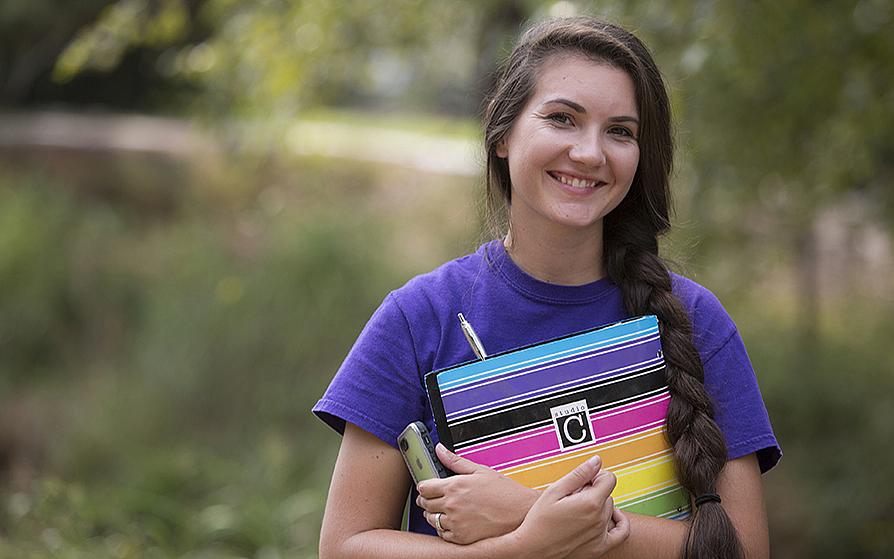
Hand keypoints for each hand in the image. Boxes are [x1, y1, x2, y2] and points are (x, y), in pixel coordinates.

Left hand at [417, 443, 538, 543]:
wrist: (521, 513)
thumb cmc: (504, 492)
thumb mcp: (480, 470)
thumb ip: (455, 461)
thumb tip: (440, 450)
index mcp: (454, 486)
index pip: (424, 488)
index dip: (424, 487)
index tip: (427, 487)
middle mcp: (452, 505)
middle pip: (424, 504)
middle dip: (426, 500)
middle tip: (434, 498)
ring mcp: (456, 523)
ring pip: (431, 520)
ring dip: (433, 515)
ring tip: (444, 510)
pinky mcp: (461, 537)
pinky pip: (442, 534)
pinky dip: (444, 529)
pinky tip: (453, 522)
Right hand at [514, 456, 628, 558]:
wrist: (532, 549)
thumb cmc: (539, 520)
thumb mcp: (555, 490)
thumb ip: (580, 474)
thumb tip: (597, 461)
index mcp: (591, 503)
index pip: (609, 478)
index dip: (596, 475)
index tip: (583, 480)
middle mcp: (599, 520)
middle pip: (607, 494)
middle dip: (594, 490)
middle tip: (573, 495)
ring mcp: (600, 535)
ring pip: (610, 509)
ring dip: (599, 505)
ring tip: (578, 508)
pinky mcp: (599, 548)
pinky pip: (622, 532)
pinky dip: (620, 521)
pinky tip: (609, 516)